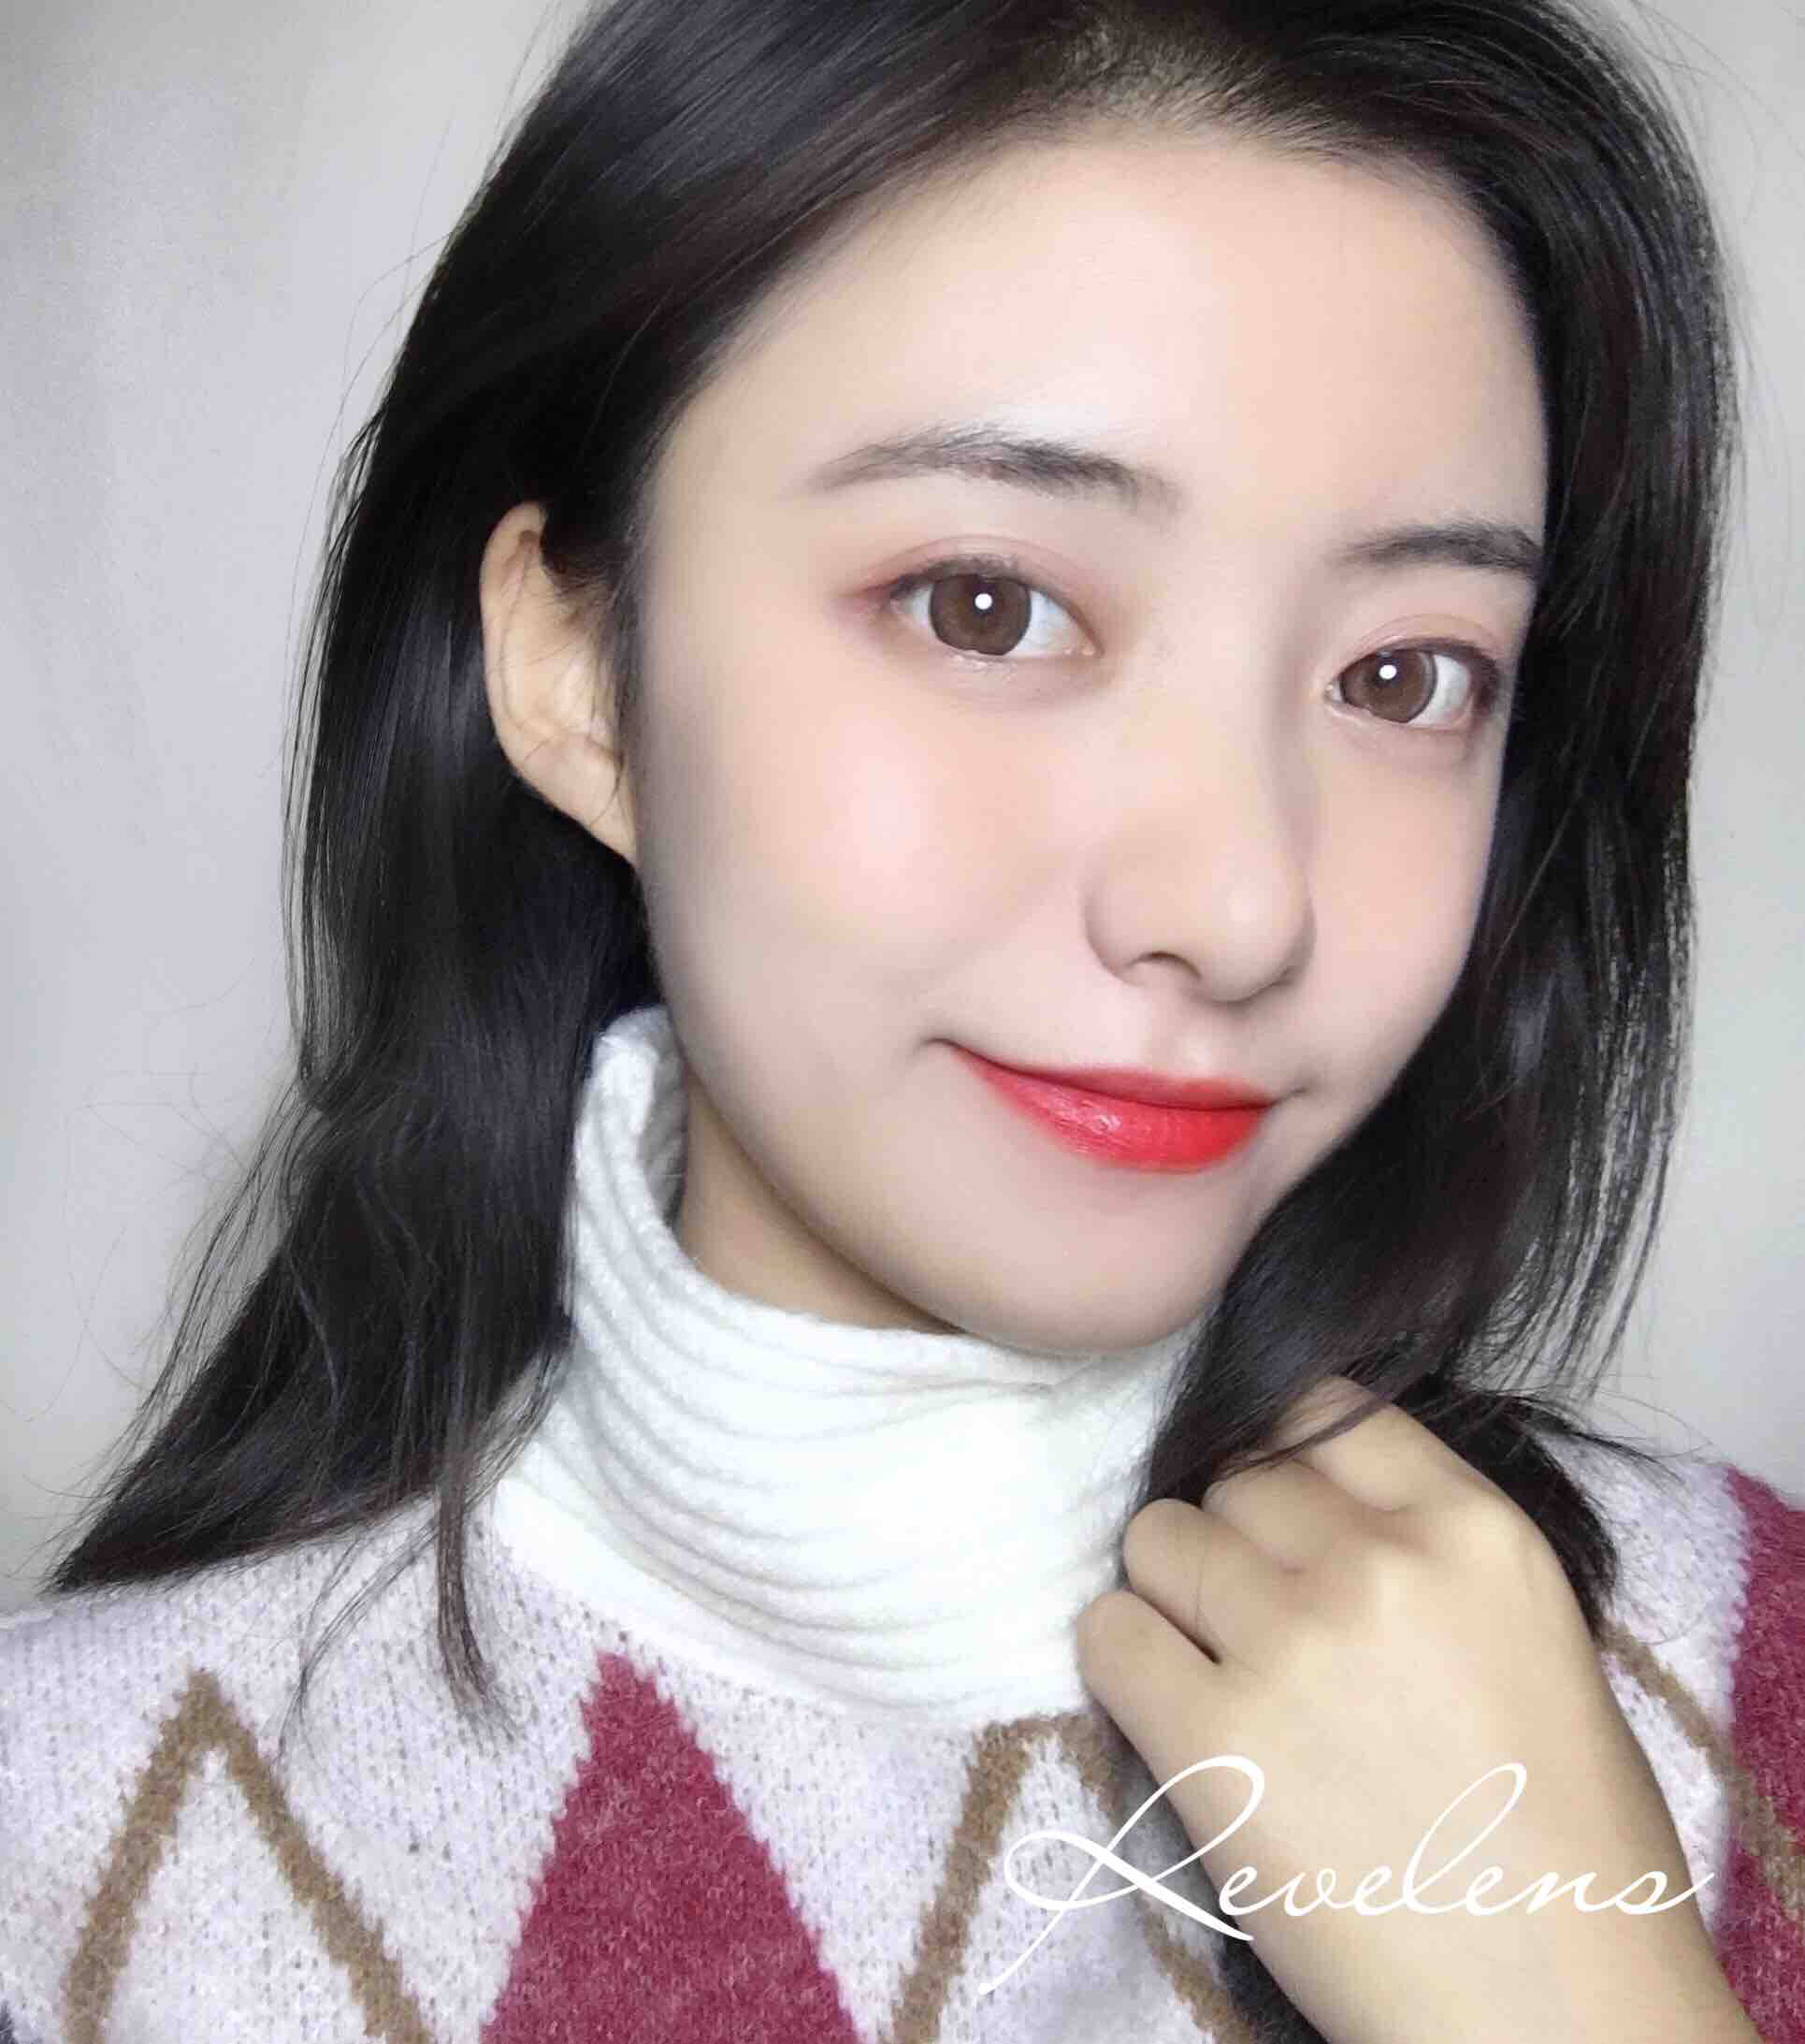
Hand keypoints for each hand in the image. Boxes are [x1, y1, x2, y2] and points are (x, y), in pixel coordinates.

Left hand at [1075, 1375, 1759, 2043]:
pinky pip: (1107, 1632)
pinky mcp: (1211, 1739)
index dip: (1284, 1459)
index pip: (1321, 1407)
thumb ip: (1424, 1543)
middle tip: (1257, 1627)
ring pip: (1157, 1538)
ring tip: (1215, 1670)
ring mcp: (1290, 1644)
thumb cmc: (1565, 1837)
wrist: (1557, 2010)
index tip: (1279, 1514)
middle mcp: (1378, 1563)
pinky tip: (1172, 1713)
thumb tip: (1308, 1495)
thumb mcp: (1532, 1632)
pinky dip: (1123, 1663)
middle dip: (1233, 1542)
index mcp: (1474, 1528)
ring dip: (1172, 1596)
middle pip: (1230, 1479)